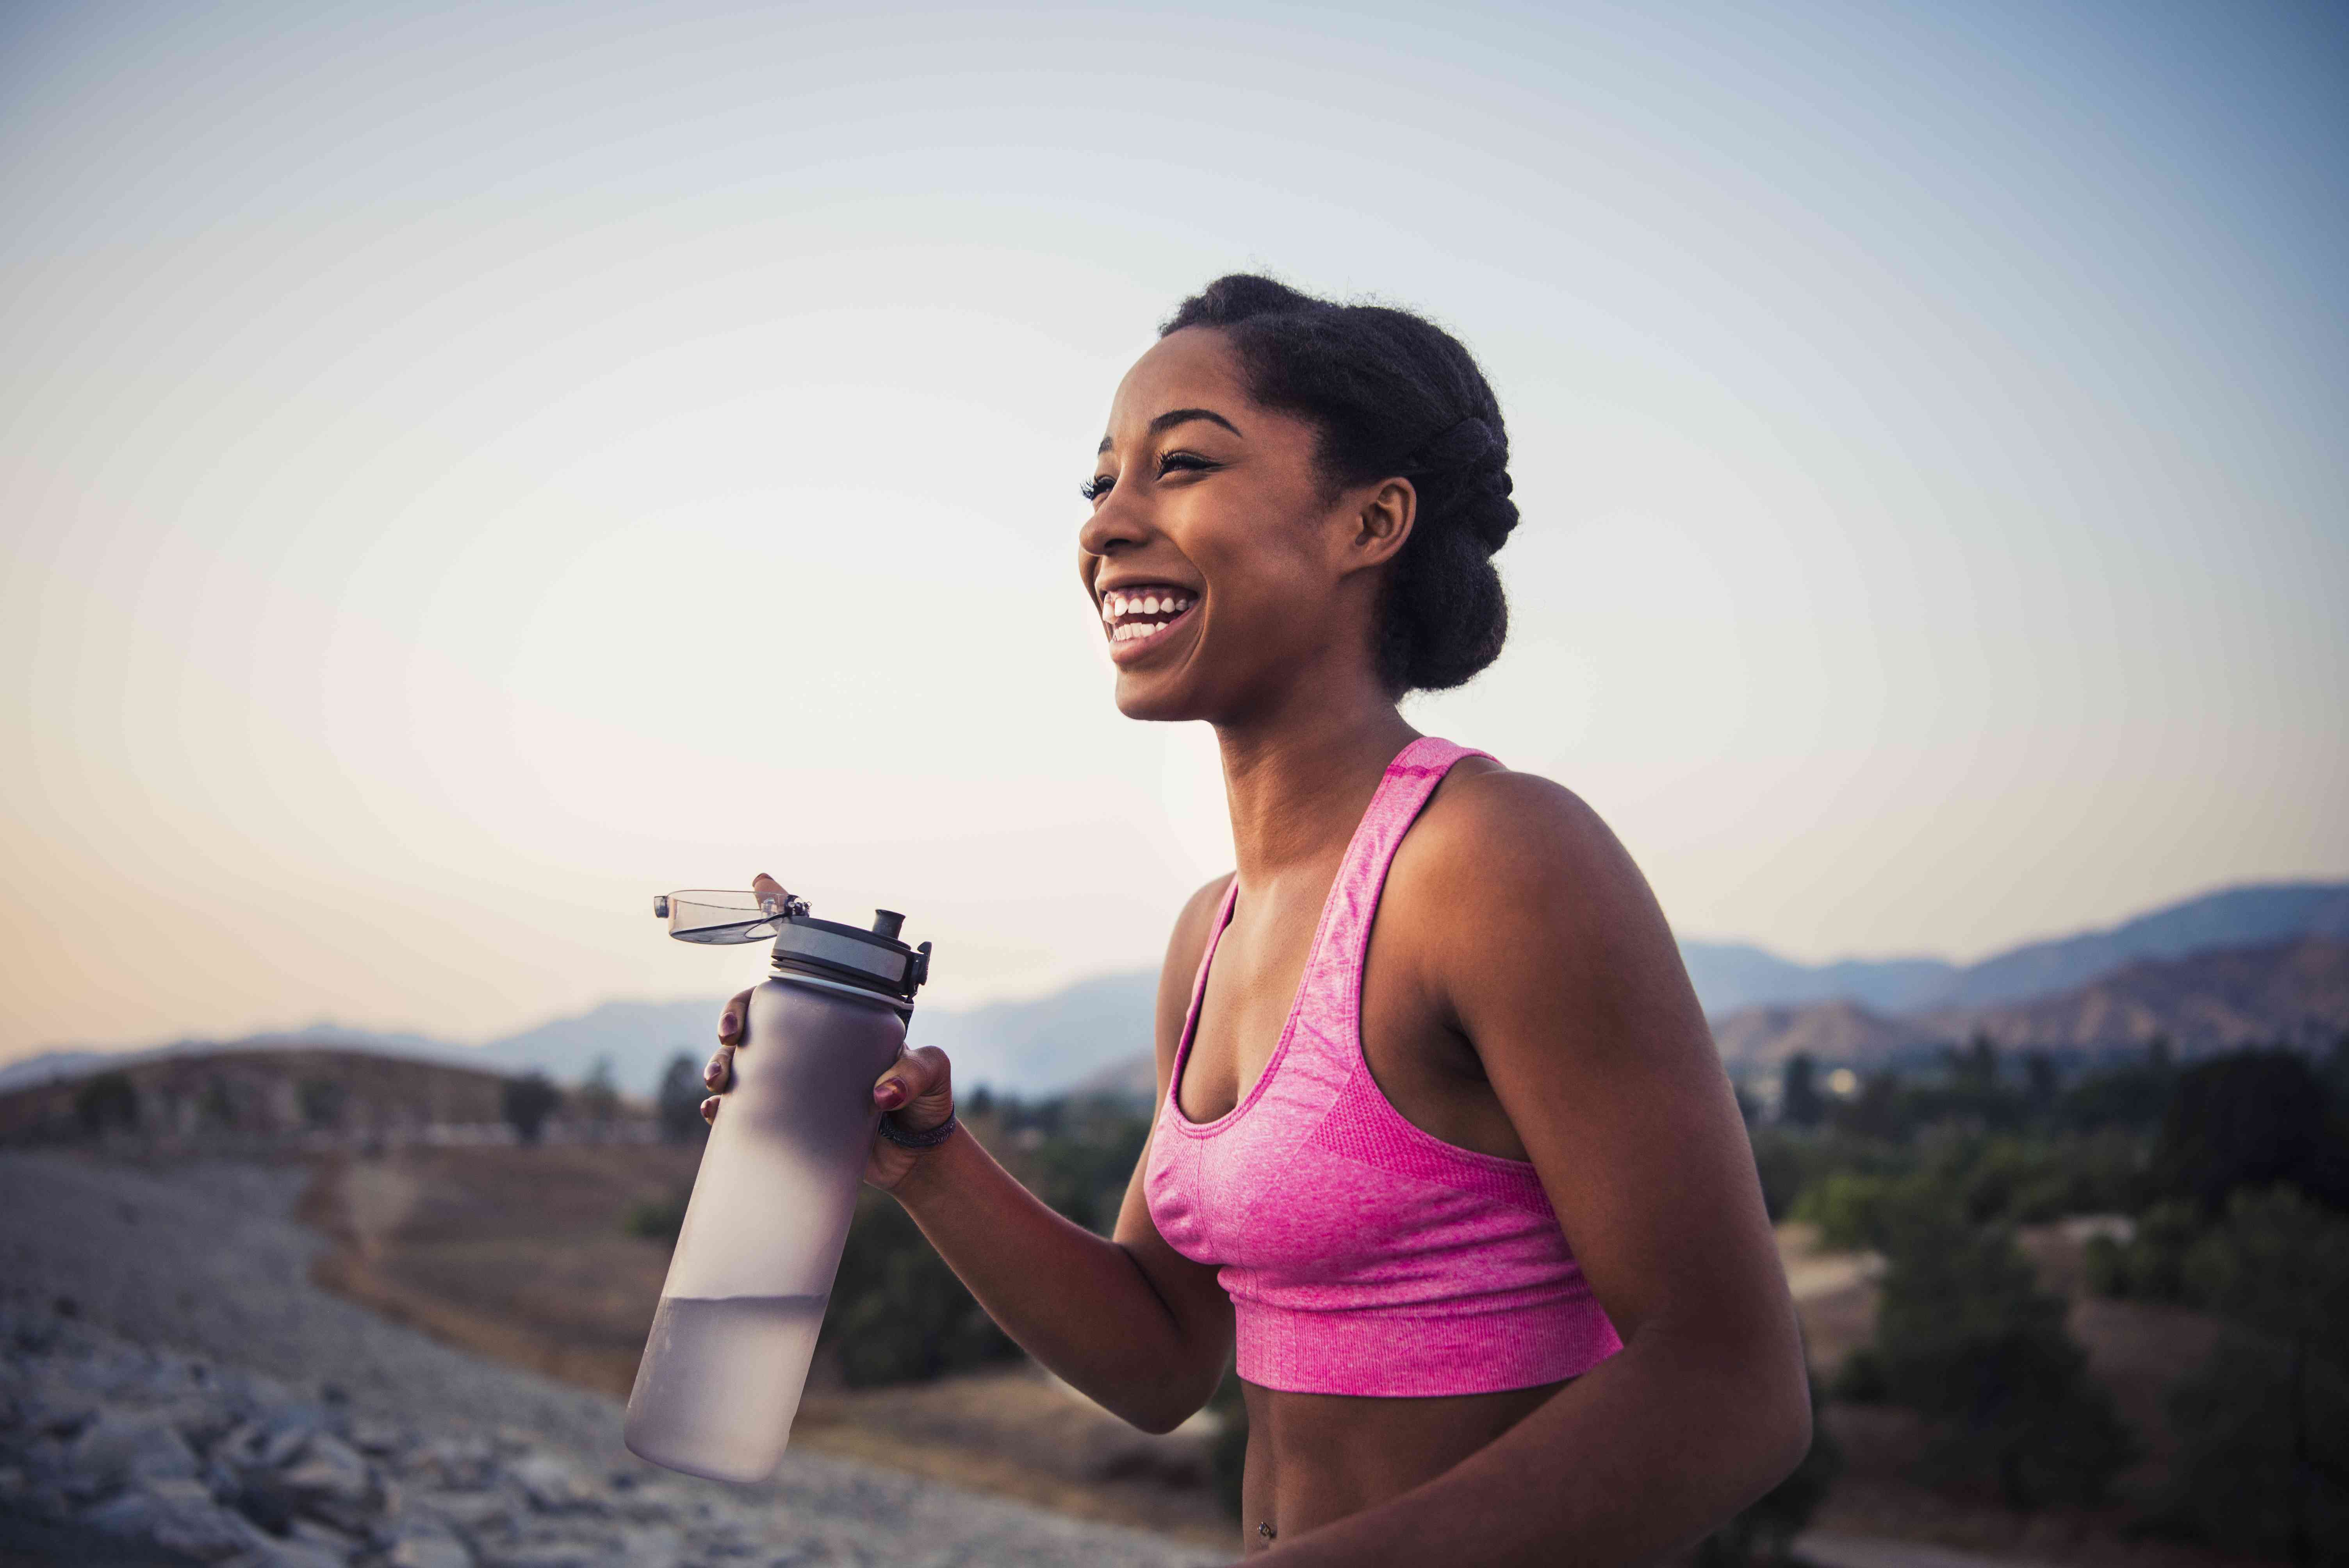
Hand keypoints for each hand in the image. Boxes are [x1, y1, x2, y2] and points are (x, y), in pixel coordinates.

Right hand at [700, 873, 956, 1192]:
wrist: (917, 1157)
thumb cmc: (927, 1103)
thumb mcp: (932, 1075)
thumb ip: (915, 1073)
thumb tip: (882, 1092)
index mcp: (844, 1017)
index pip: (813, 961)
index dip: (783, 916)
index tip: (760, 882)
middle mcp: (813, 1040)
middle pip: (760, 1010)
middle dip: (734, 1013)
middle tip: (731, 1034)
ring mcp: (796, 1077)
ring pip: (742, 1056)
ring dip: (719, 1060)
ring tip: (720, 1078)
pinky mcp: (786, 1116)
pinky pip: (744, 1105)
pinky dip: (724, 1106)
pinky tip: (716, 1111)